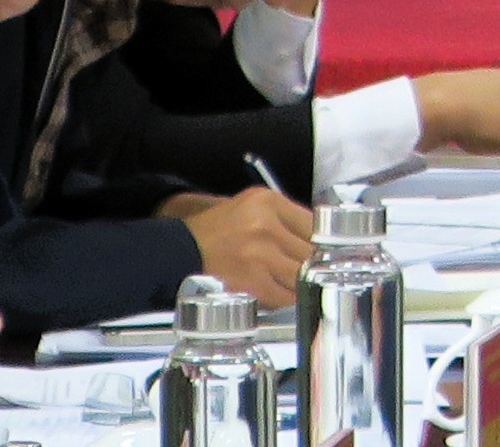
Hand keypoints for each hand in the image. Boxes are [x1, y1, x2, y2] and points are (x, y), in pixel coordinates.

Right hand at [164, 185, 315, 299]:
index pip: (313, 224)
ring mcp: (258, 255)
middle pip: (310, 251)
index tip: (320, 250)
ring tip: (289, 281)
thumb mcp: (253, 207)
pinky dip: (283, 298)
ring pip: (300, 275)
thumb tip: (319, 238)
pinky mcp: (250, 282)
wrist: (179, 251)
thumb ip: (286, 218)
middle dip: (310, 263)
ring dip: (298, 282)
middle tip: (306, 269)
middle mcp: (265, 225)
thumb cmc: (218, 230)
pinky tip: (275, 291)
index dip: (319, 241)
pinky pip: (283, 295)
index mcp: (268, 202)